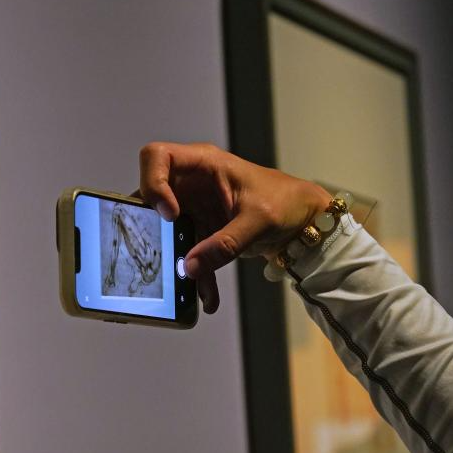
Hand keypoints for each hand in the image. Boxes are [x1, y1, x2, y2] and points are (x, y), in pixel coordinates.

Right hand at [136, 142, 330, 313]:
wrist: (303, 221)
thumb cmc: (286, 201)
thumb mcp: (259, 220)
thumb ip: (226, 243)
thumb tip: (191, 266)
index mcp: (203, 163)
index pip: (157, 157)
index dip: (152, 182)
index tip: (169, 212)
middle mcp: (191, 183)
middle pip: (150, 195)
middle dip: (151, 226)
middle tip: (162, 248)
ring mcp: (192, 207)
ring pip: (165, 231)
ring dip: (174, 258)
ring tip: (187, 281)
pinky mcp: (200, 230)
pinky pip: (187, 253)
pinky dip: (196, 275)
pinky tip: (207, 296)